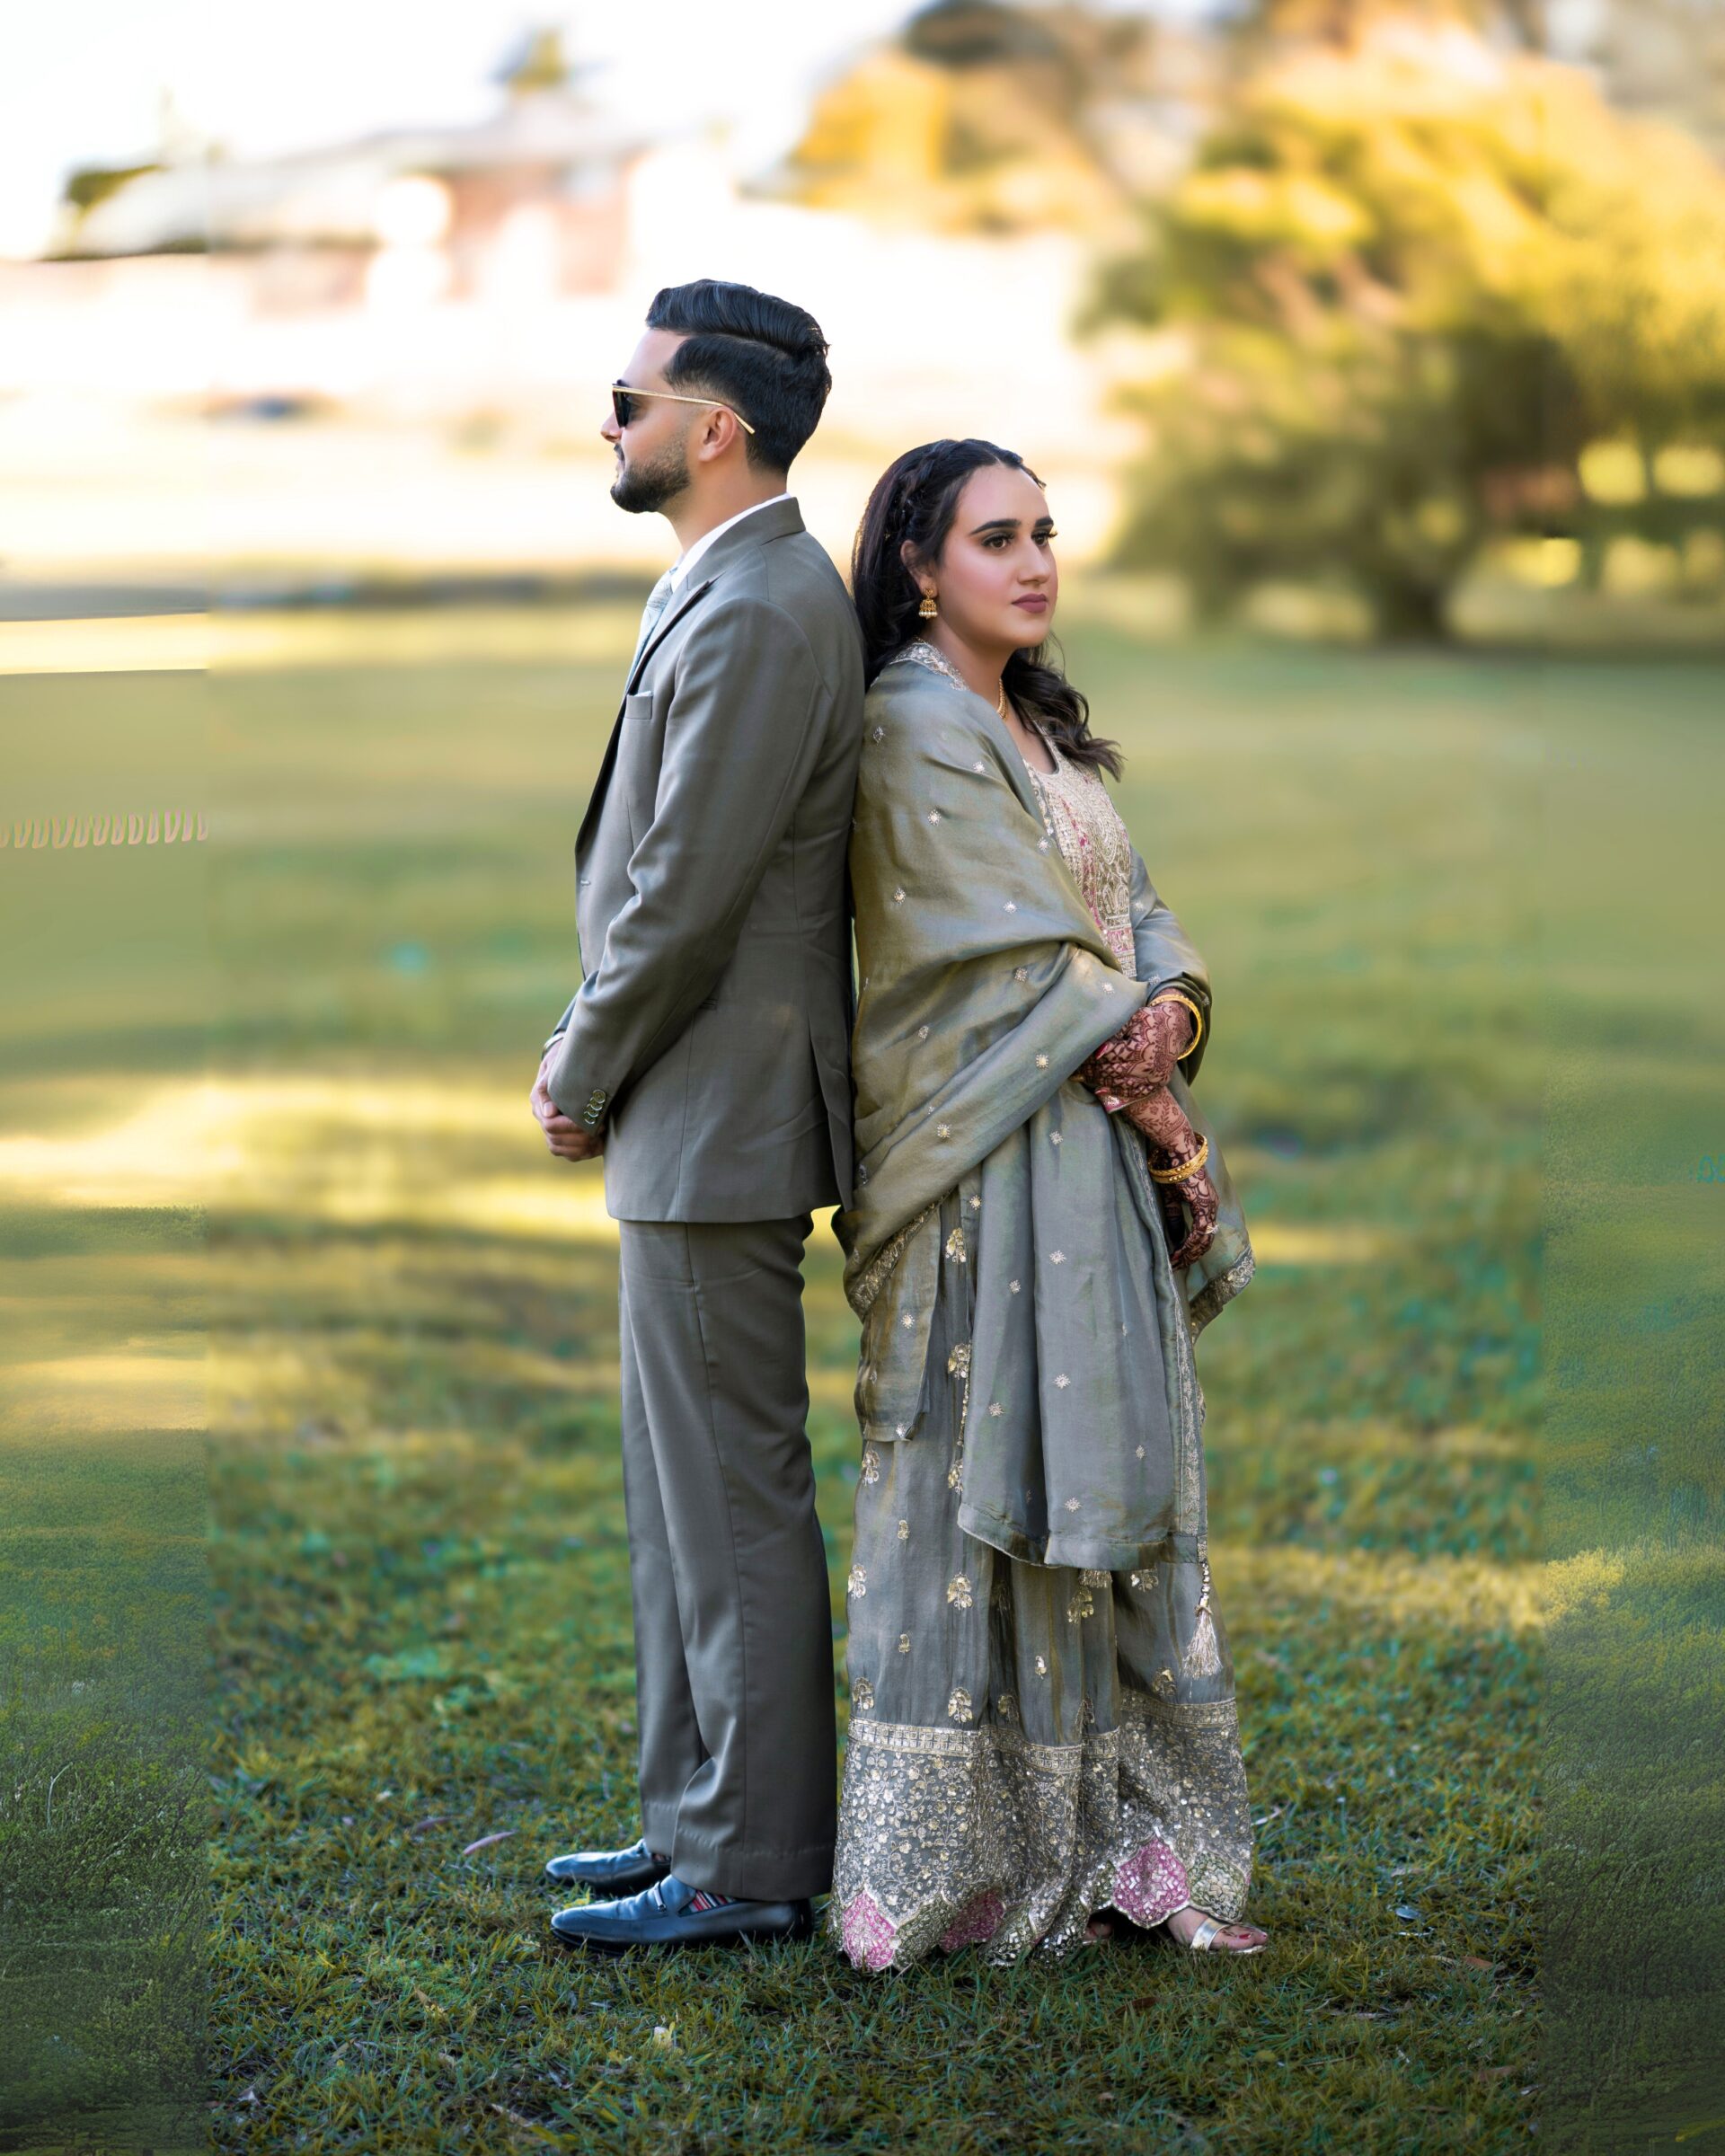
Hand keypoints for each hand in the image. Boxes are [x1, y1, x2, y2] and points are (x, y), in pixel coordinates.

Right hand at [531, 1047, 602, 1162]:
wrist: (567, 1058)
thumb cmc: (564, 1058)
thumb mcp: (556, 1063)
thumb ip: (549, 1083)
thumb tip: (549, 1112)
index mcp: (539, 1101)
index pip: (550, 1124)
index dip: (571, 1127)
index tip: (593, 1121)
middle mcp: (542, 1117)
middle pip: (555, 1140)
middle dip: (580, 1138)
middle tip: (601, 1129)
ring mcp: (551, 1127)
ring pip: (560, 1149)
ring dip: (581, 1148)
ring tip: (600, 1139)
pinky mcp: (562, 1134)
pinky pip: (569, 1153)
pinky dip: (584, 1152)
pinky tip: (600, 1145)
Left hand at [1080, 998, 1192, 1106]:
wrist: (1175, 1028)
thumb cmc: (1149, 1020)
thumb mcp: (1132, 1019)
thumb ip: (1114, 1032)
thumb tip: (1097, 1049)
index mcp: (1140, 1048)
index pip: (1109, 1056)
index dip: (1091, 1058)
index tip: (1078, 1059)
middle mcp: (1148, 1065)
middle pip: (1112, 1072)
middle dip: (1092, 1072)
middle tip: (1077, 1072)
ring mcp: (1154, 1077)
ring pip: (1120, 1085)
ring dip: (1101, 1083)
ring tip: (1086, 1078)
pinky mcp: (1157, 1085)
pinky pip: (1133, 1093)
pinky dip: (1116, 1091)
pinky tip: (1102, 1089)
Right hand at [1118, 1086, 1217, 1267]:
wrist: (1173, 1144)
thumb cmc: (1168, 1164)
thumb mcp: (1168, 1195)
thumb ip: (1172, 1214)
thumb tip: (1172, 1234)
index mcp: (1204, 1201)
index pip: (1202, 1232)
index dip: (1190, 1248)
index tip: (1177, 1258)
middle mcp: (1211, 1204)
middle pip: (1205, 1240)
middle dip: (1191, 1255)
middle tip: (1177, 1266)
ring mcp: (1209, 1204)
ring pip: (1204, 1239)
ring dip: (1190, 1254)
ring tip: (1176, 1264)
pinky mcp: (1203, 1204)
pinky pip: (1199, 1233)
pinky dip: (1188, 1246)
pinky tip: (1177, 1254)